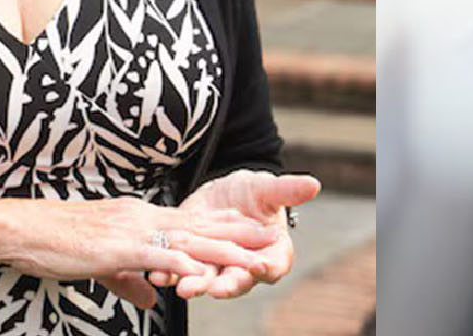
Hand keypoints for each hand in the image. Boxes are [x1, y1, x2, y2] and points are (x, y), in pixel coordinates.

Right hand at [0, 194, 278, 297]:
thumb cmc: (57, 244)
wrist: (24, 230)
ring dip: (223, 250)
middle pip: (200, 227)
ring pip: (188, 240)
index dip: (223, 224)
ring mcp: (133, 230)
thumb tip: (151, 299)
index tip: (253, 226)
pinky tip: (205, 272)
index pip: (190, 220)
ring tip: (253, 257)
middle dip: (237, 234)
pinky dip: (183, 265)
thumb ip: (130, 279)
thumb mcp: (102, 263)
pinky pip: (158, 256)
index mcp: (140, 218)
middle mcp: (143, 218)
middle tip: (269, 238)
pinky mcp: (118, 247)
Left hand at [146, 170, 321, 300]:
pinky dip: (169, 274)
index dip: (266, 267)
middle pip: (238, 280)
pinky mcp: (192, 261)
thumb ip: (288, 190)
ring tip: (183, 288)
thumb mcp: (268, 188)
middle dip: (225, 286)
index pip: (273, 265)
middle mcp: (244, 267)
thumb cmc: (254, 193)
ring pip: (208, 281)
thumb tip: (314, 184)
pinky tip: (158, 274)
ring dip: (195, 285)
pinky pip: (181, 272)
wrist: (223, 194)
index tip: (259, 266)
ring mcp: (217, 267)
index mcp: (271, 253)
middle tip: (214, 289)